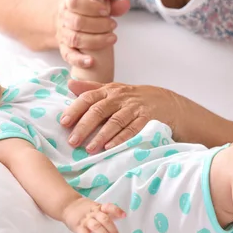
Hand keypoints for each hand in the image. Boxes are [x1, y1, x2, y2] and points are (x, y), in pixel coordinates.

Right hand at [56, 0, 129, 67]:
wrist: (68, 17)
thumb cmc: (87, 8)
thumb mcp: (97, 1)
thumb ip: (112, 3)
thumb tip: (125, 4)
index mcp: (70, 0)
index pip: (75, 1)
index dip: (91, 6)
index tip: (106, 11)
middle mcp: (64, 16)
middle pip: (77, 21)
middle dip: (98, 24)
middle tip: (113, 25)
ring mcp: (63, 33)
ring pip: (75, 38)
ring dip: (94, 40)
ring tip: (111, 39)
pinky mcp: (64, 47)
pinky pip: (68, 55)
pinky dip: (79, 60)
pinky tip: (90, 62)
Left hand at [62, 80, 184, 152]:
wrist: (168, 103)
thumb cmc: (135, 99)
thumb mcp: (113, 90)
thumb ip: (91, 88)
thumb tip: (69, 84)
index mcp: (110, 90)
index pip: (88, 98)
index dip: (75, 110)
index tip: (63, 123)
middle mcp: (121, 97)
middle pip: (99, 110)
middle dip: (84, 126)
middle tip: (72, 141)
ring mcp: (135, 108)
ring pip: (115, 121)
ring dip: (101, 136)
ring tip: (89, 148)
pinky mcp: (148, 119)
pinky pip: (133, 130)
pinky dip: (121, 139)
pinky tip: (110, 148)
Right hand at [62, 197, 125, 232]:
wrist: (67, 205)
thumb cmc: (83, 208)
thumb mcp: (96, 206)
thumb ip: (107, 212)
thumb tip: (120, 216)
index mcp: (99, 208)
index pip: (109, 207)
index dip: (116, 210)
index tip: (124, 215)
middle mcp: (93, 213)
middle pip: (105, 219)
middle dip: (113, 230)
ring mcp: (86, 220)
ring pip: (96, 227)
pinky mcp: (79, 227)